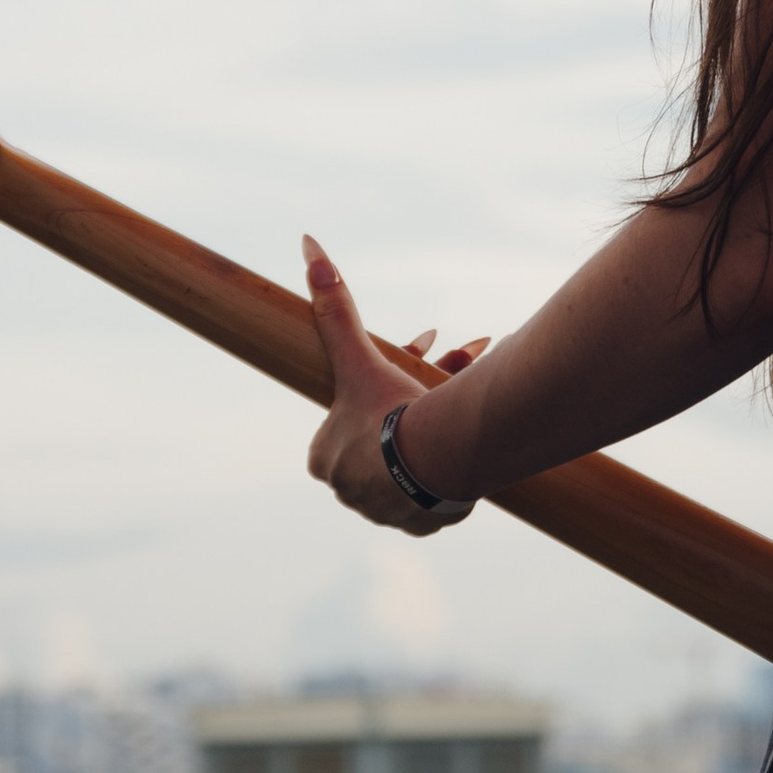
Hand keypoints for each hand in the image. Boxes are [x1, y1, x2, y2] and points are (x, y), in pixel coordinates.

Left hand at [302, 245, 480, 533]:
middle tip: (450, 379)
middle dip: (415, 402)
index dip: (387, 379)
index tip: (421, 357)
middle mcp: (347, 489)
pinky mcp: (418, 525)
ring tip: (464, 406)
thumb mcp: (359, 357)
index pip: (355, 411)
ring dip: (433, 434)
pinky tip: (465, 453)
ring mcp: (382, 512)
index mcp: (325, 456)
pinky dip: (447, 473)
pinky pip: (432, 497)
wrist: (437, 462)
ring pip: (412, 464)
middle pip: (385, 436)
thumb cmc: (390, 412)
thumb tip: (307, 247)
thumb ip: (334, 310)